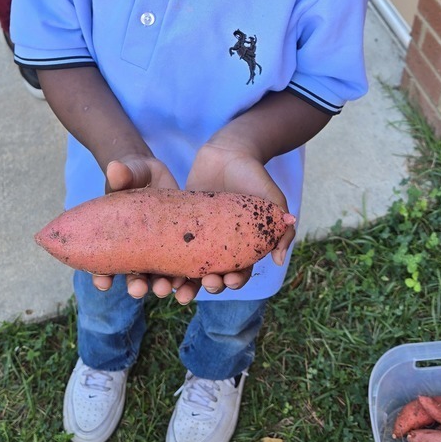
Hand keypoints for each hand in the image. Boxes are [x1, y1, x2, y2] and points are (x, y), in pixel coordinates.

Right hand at [91, 156, 182, 300]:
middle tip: (139, 289)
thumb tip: (115, 167)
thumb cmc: (138, 174)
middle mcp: (140, 253)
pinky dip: (195, 280)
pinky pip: (191, 270)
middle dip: (137, 286)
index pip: (106, 264)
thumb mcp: (132, 173)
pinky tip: (201, 282)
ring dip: (166, 287)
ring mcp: (164, 254)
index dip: (102, 275)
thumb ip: (124, 174)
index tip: (103, 282)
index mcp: (119, 241)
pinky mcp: (187, 249)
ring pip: (164, 279)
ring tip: (169, 289)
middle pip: (136, 277)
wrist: (165, 175)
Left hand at [173, 141, 295, 303]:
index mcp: (242, 247)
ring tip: (176, 290)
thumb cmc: (255, 176)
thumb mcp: (274, 200)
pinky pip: (170, 247)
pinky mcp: (181, 224)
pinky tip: (157, 271)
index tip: (230, 280)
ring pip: (189, 268)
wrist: (230, 151)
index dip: (235, 282)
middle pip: (213, 276)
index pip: (239, 273)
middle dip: (209, 286)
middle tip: (207, 283)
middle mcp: (219, 246)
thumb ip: (282, 229)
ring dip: (183, 284)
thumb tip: (279, 260)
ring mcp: (199, 237)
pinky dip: (164, 262)